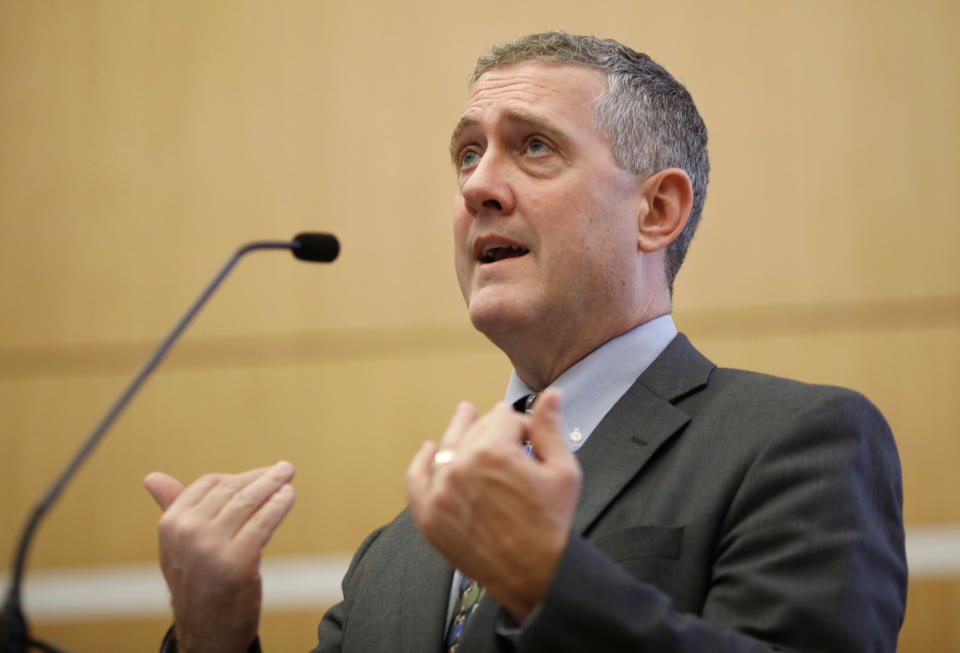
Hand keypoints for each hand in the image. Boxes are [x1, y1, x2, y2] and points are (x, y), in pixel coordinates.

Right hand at [143, 461, 295, 652]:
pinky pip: (263, 522)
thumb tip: (152, 477)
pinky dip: (278, 506)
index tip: (259, 474)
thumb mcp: (179, 546)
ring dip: (273, 485)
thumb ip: (173, 508)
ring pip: (249, 503)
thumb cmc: (197, 584)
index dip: (238, 476)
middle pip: (232, 491)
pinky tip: (288, 496)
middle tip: (284, 469)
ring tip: (287, 476)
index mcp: (171, 524)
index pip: (209, 484)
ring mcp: (210, 547)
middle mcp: (187, 532)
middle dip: (260, 478)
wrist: (206, 633)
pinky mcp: (236, 561)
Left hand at [405, 389, 581, 620]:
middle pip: (475, 431)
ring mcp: (441, 492)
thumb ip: (550, 428)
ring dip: (457, 431)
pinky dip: (421, 462)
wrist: (536, 574)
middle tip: (501, 424)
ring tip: (464, 416)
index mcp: (494, 451)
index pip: (504, 419)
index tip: (529, 434)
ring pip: (447, 448)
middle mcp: (461, 467)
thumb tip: (551, 395)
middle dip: (493, 427)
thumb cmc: (551, 525)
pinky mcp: (430, 516)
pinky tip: (428, 450)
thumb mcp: (563, 470)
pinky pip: (416, 480)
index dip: (521, 424)